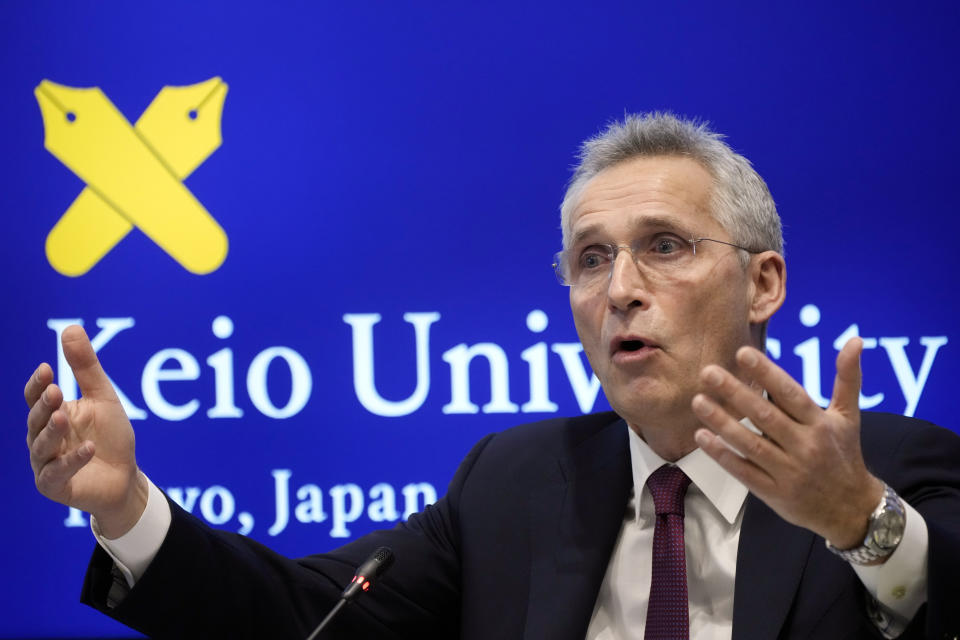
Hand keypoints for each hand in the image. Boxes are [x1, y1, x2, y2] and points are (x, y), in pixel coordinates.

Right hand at [24, 325, 145, 537]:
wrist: (124, 476)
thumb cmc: (109, 436)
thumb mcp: (102, 398)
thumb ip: (85, 368)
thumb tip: (70, 328)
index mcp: (51, 414)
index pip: (35, 397)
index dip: (37, 384)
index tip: (47, 368)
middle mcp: (42, 438)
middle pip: (36, 420)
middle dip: (44, 406)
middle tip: (55, 392)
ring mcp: (45, 463)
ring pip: (41, 446)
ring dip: (52, 432)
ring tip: (63, 417)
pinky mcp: (55, 486)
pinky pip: (57, 473)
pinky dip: (71, 460)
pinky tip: (87, 447)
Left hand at [691, 338, 883, 549]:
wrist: (851, 509)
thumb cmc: (844, 454)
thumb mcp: (849, 417)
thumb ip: (847, 378)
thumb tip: (855, 339)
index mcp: (820, 424)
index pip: (790, 394)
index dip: (766, 373)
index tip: (742, 352)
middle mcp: (805, 446)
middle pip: (765, 416)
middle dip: (735, 393)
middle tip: (707, 372)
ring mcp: (788, 471)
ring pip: (750, 444)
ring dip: (722, 422)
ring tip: (698, 401)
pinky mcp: (773, 493)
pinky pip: (743, 471)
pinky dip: (722, 455)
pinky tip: (701, 437)